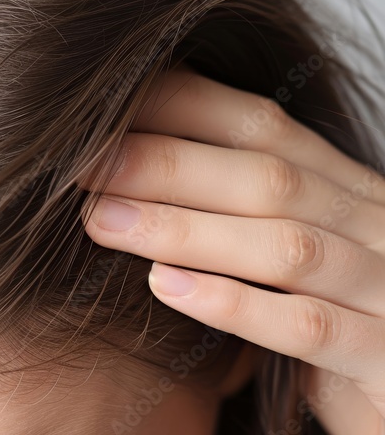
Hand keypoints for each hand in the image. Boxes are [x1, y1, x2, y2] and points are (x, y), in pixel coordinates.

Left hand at [84, 70, 384, 434]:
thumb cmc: (346, 322)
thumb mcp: (298, 258)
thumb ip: (241, 214)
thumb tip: (126, 179)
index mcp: (345, 192)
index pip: (261, 126)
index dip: (180, 108)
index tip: (98, 110)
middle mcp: (371, 226)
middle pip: (265, 177)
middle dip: (164, 164)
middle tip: (79, 163)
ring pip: (283, 245)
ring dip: (184, 228)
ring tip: (101, 220)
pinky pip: (310, 326)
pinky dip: (236, 304)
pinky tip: (167, 288)